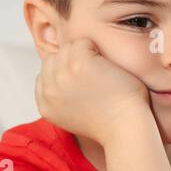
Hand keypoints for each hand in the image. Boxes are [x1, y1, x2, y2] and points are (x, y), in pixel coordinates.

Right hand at [35, 37, 149, 144]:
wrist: (126, 128)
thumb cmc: (111, 122)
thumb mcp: (73, 116)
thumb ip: (61, 98)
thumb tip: (64, 80)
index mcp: (45, 105)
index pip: (45, 74)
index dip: (65, 72)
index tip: (83, 80)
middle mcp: (49, 90)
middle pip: (54, 59)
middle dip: (72, 62)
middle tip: (94, 75)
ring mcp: (62, 76)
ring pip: (68, 49)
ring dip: (86, 55)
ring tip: (102, 72)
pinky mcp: (79, 64)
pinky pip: (83, 43)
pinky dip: (97, 50)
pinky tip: (107, 66)